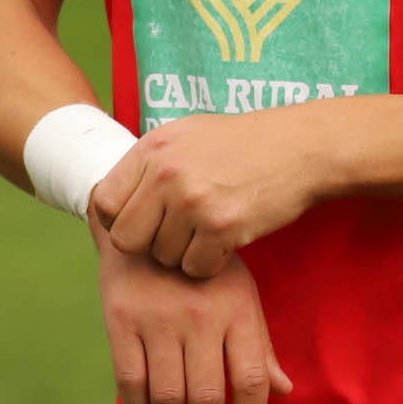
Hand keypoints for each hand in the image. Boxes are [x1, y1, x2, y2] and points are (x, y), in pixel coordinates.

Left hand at [93, 113, 326, 279]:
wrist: (299, 148)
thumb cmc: (241, 144)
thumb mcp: (185, 135)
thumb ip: (147, 165)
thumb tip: (109, 201)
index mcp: (152, 148)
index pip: (103, 202)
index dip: (118, 220)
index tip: (141, 222)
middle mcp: (166, 174)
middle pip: (126, 239)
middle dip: (147, 245)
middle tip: (175, 235)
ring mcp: (193, 202)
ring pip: (162, 257)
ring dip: (183, 254)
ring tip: (206, 231)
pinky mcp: (222, 227)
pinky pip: (195, 267)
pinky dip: (209, 263)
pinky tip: (224, 242)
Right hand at [99, 236, 292, 403]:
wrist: (142, 223)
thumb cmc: (202, 271)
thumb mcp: (240, 294)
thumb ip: (259, 344)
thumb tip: (283, 390)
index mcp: (236, 309)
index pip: (251, 379)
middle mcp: (199, 316)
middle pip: (209, 397)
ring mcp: (157, 319)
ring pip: (169, 398)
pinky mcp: (121, 321)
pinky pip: (131, 383)